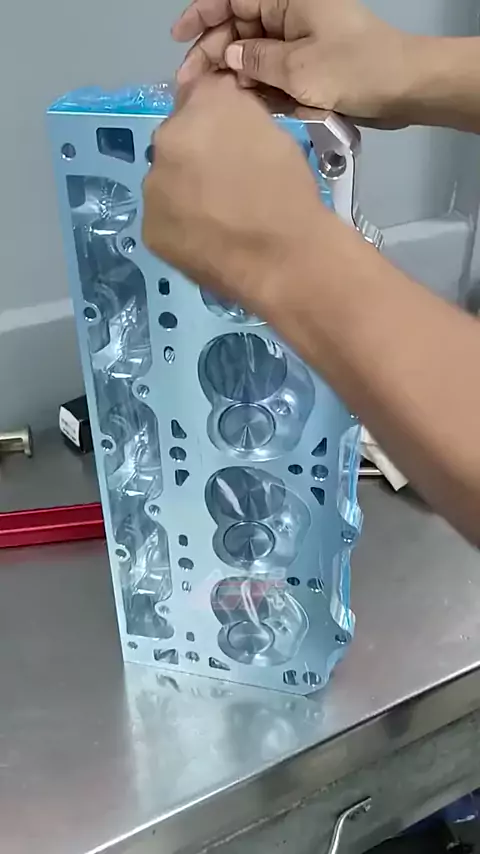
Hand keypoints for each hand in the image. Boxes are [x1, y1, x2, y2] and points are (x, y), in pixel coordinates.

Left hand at [142, 74, 331, 312]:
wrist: (282, 259)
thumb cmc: (286, 190)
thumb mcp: (273, 129)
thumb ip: (236, 106)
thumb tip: (220, 104)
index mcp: (200, 107)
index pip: (199, 92)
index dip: (217, 115)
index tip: (233, 136)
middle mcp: (164, 142)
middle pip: (177, 139)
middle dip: (196, 152)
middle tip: (228, 178)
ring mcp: (152, 191)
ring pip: (167, 180)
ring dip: (185, 188)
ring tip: (219, 213)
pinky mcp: (151, 232)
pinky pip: (165, 218)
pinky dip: (181, 223)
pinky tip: (208, 236)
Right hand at [172, 0, 417, 124]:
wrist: (403, 89)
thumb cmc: (353, 69)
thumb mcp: (298, 67)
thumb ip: (256, 63)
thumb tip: (228, 59)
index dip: (201, 15)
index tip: (178, 39)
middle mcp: (289, 16)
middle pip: (237, 30)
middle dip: (213, 55)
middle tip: (191, 89)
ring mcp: (298, 43)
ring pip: (252, 57)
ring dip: (234, 80)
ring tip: (212, 105)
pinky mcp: (306, 69)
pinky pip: (271, 77)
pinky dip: (258, 92)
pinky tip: (242, 110)